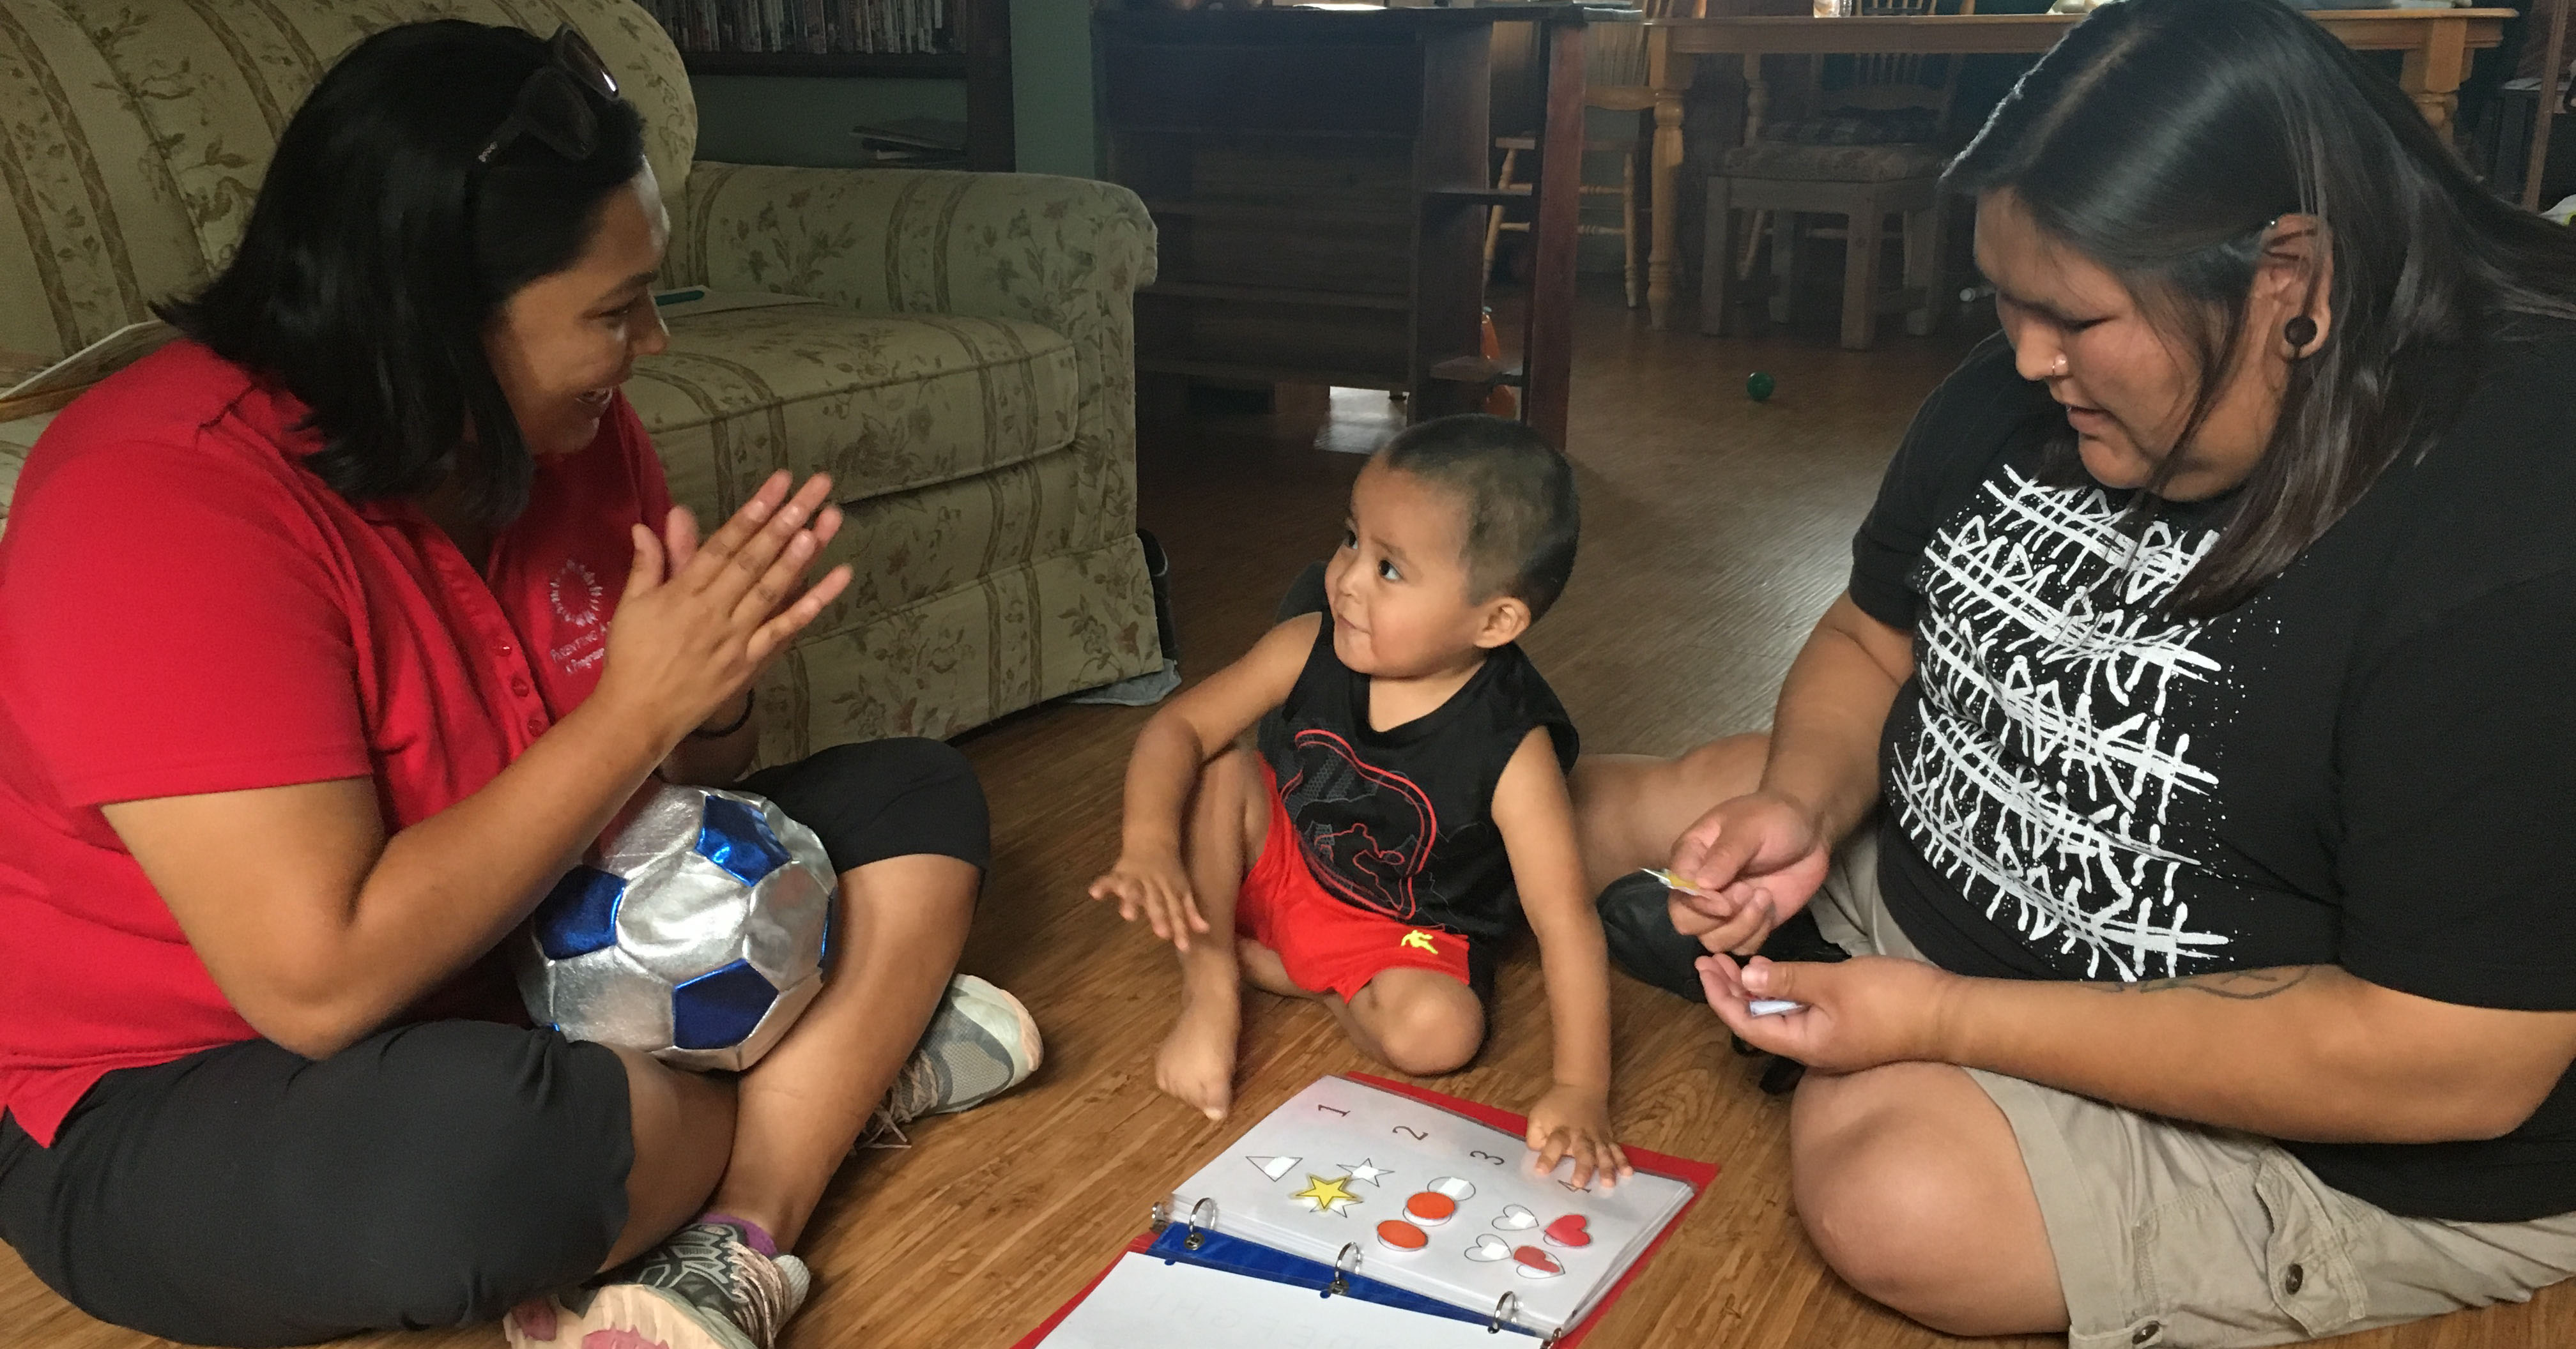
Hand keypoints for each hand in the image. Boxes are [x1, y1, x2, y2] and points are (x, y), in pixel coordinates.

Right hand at [594, 470, 850, 746]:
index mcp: (684, 591)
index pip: (725, 543)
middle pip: (756, 557)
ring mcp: (737, 637)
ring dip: (802, 555)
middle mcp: (714, 609)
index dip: (754, 511)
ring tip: (825, 523)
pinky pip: (785, 630)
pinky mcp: (751, 662)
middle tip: (816, 488)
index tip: (779, 483)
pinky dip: (811, 605)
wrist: (638, 715)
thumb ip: (649, 563)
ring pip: (773, 588)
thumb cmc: (632, 657)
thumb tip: (648, 523)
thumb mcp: (631, 605)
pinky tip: (836, 580)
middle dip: (787, 519)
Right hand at [1087, 849, 1209, 950]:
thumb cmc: (1169, 871)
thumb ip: (1190, 911)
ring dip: (1131, 900)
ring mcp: (1136, 878)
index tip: (1184, 946)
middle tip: (1162, 933)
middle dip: (1159, 917)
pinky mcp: (1119, 873)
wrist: (1152, 840)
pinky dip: (1102, 885)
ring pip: (1134, 889)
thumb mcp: (1182, 889)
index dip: (1181, 928)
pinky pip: (1109, 879)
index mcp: (1171, 889)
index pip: (1177, 911)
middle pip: (1157, 902)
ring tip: (1128, 914)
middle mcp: (1154, 885)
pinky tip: (1095, 893)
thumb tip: (1205, 931)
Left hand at [1524, 1083, 1631, 1192]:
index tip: (1541, 1172)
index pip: (1554, 1144)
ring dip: (1606, 1168)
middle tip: (1578, 1183)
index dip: (1547, 1157)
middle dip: (1582, 1167)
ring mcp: (1597, 1137)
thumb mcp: (1537, 1116)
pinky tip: (1628, 1172)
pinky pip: (1616, 1149)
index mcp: (1560, 1130)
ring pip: (1603, 1153)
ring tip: (1608, 1184)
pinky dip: (1623, 1161)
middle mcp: (1580, 1135)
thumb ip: (1534, 1138)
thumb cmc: (1556, 1106)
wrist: (1581, 1087)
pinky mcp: (1608, 1137)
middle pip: (1583, 1151)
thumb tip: (1537, 1156)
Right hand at [1662, 790, 1831, 955]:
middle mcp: (1701, 887)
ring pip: (1713, 941)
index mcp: (1691, 857)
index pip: (1678, 892)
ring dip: (1741, 926)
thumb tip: (1702, 886)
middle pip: (1686, 923)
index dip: (1699, 903)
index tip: (1727, 900)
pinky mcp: (1749, 922)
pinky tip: (1770, 908)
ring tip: (1764, 897)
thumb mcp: (1748, 829)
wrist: (1809, 829)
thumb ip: (1725, 856)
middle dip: (1719, 918)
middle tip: (1748, 893)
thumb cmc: (1773, 818)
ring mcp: (1724, 909)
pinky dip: (1757, 934)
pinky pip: (1742, 946)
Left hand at [1696, 952, 1960, 1074]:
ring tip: (1737, 962)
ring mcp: (1831, 1041)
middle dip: (1732, 991)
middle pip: (1758, 1022)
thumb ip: (1788, 980)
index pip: (1745, 1024)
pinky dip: (1783, 991)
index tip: (1704, 966)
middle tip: (1712, 959)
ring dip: (1756, 990)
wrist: (1951, 1014)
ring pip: (1780, 1016)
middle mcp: (1813, 1049)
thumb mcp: (1835, 983)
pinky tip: (1778, 973)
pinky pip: (1803, 1012)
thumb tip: (1746, 977)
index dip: (1720, 996)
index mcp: (1805, 1043)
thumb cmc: (1895, 999)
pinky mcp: (1847, 1029)